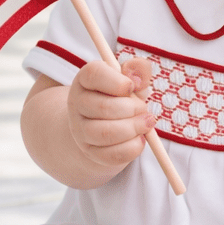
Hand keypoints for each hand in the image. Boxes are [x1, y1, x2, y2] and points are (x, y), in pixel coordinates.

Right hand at [67, 57, 155, 173]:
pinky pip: (112, 154)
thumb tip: (138, 78)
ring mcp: (80, 129)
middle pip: (103, 107)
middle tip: (144, 109)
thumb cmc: (121, 97)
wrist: (105, 125)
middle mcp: (77, 103)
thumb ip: (138, 70)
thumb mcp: (131, 80)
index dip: (118, 81)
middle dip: (133, 109)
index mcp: (85, 79)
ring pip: (106, 133)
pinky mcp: (90, 151)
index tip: (132, 86)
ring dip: (133, 129)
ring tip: (146, 124)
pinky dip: (132, 148)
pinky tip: (140, 139)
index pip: (94, 74)